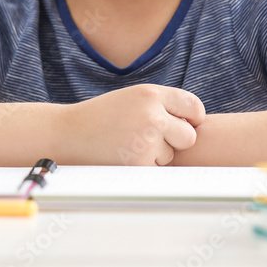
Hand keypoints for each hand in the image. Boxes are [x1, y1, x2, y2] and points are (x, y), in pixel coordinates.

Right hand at [59, 84, 206, 165]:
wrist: (67, 135)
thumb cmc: (102, 117)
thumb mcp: (132, 98)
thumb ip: (163, 105)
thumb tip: (198, 124)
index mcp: (150, 94)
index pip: (193, 107)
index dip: (192, 118)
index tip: (186, 123)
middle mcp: (152, 115)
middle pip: (188, 136)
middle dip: (176, 140)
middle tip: (151, 138)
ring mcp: (146, 142)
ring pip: (170, 156)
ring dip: (155, 155)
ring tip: (127, 144)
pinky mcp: (138, 165)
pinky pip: (156, 171)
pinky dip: (144, 169)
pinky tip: (123, 158)